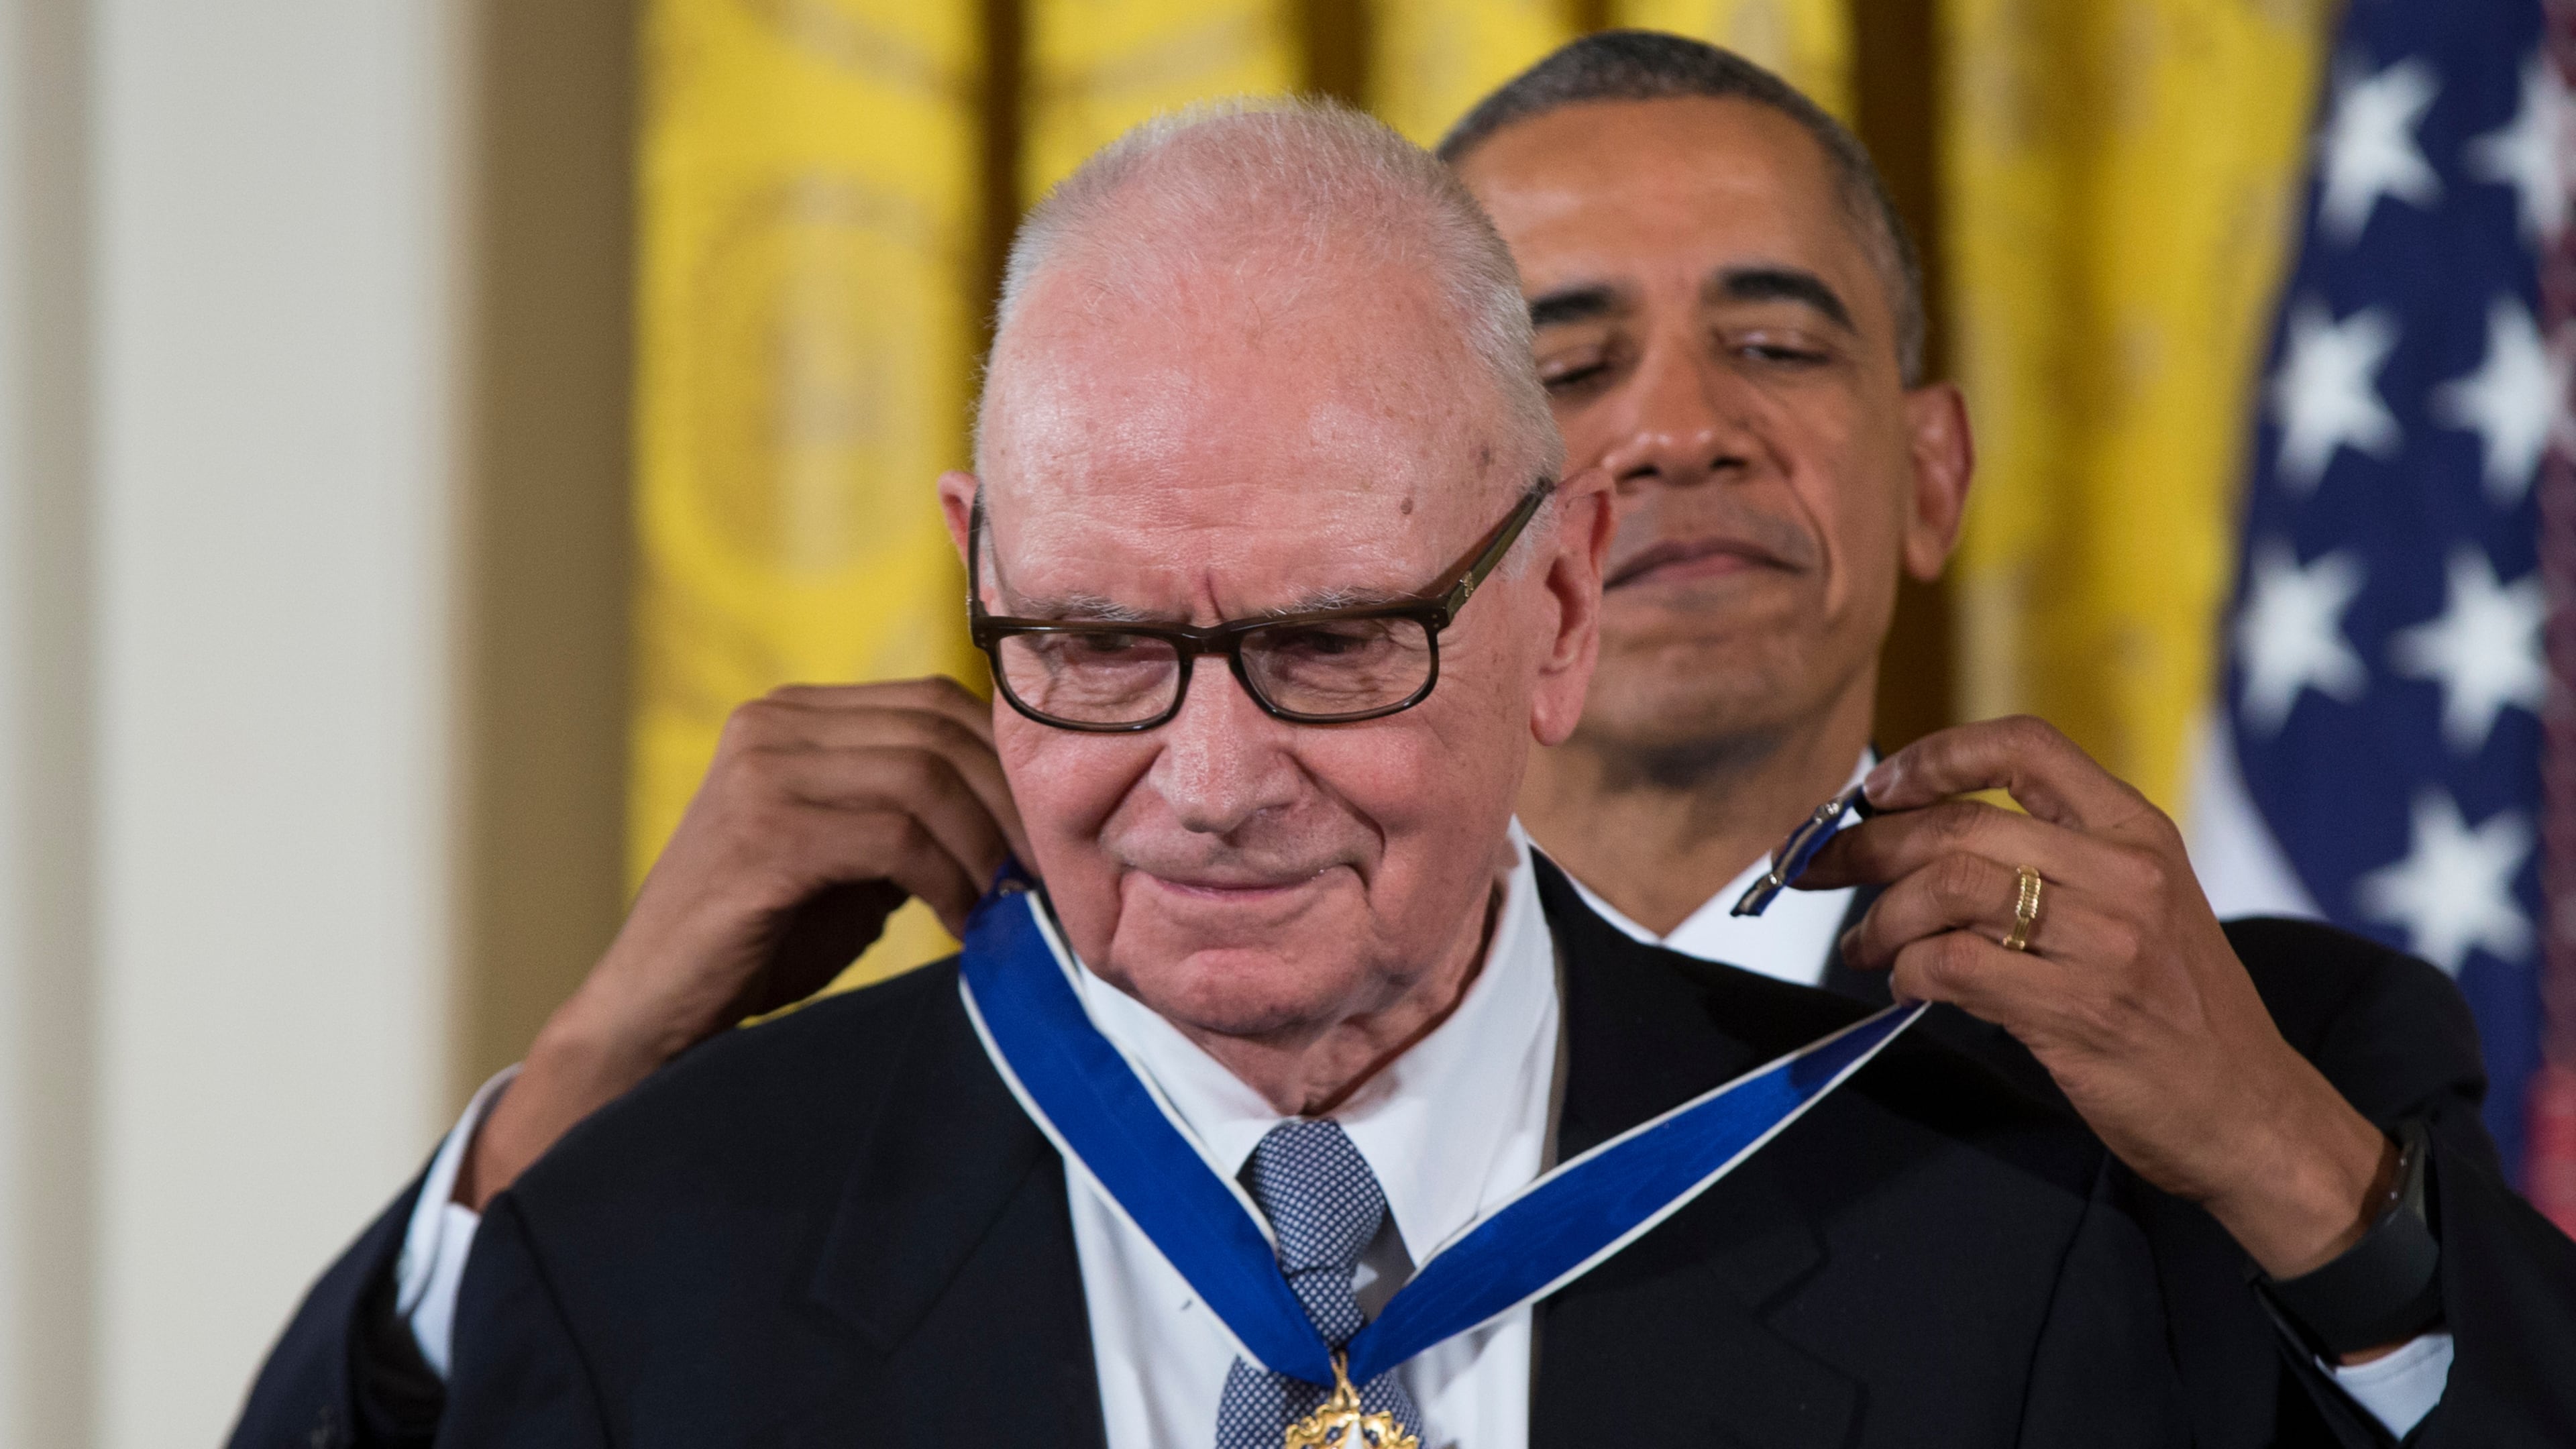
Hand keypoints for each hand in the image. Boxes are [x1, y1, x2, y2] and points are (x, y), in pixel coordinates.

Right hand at [457, 677, 1025, 1207]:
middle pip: (938, 732)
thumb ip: (911, 815)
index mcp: (792, 714)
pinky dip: (946, 879)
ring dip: (984, 847)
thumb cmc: (761, 939)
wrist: (653, 1009)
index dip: (1005, 762)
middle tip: (1045, 877)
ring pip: (924, 779)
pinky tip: (961, 922)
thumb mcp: (848, 855)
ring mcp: (761, 774)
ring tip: (1007, 904)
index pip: (935, 700)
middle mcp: (772, 724)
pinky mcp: (762, 836)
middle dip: (1008, 806)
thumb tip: (1021, 814)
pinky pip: (895, 838)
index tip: (1047, 835)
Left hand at [1798, 717, 2394, 1284]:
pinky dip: (1910, 972)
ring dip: (1882, 917)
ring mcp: (2107, 943)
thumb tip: (1926, 841)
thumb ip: (2060, 862)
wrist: (2252, 1114)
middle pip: (1962, 825)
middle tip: (1821, 870)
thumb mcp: (2146, 906)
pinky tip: (1906, 986)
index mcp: (2139, 831)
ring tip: (1864, 945)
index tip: (1877, 786)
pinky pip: (1957, 967)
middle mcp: (2126, 874)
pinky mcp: (2081, 1012)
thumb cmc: (2182, 1010)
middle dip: (1869, 845)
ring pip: (1949, 890)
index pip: (2025, 746)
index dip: (1936, 755)